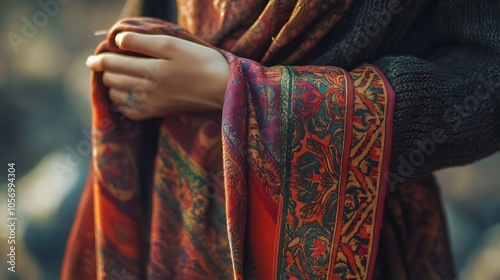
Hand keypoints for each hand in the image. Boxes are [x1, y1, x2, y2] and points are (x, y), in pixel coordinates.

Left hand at [86, 32, 229, 119]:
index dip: (99, 60)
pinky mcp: (159, 112)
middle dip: (104, 72)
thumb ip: (143, 43)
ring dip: (112, 87)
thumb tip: (117, 41)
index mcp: (149, 70)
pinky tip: (126, 97)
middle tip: (103, 65)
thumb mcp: (173, 45)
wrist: (222, 89)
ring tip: (114, 78)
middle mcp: (146, 90)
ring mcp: (152, 104)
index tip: (93, 58)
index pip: (113, 64)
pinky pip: (131, 112)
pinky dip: (123, 105)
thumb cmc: (201, 62)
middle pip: (112, 81)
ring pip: (118, 97)